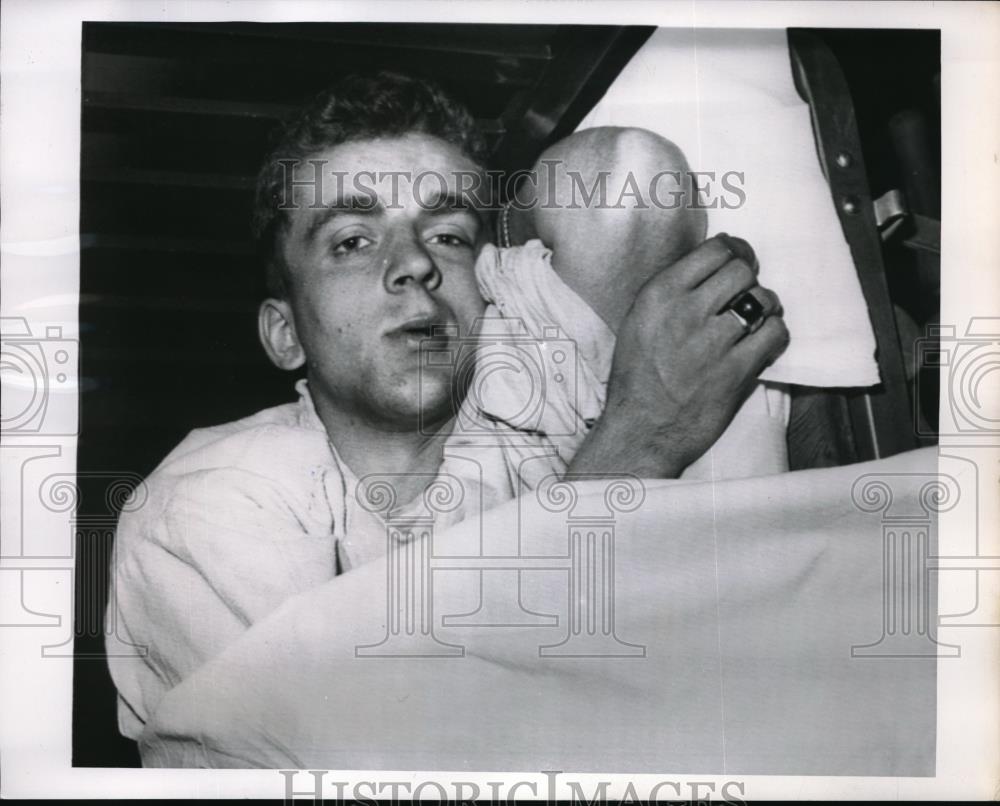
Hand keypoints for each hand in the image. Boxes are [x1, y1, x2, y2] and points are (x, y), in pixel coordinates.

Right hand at [569, 234, 788, 478]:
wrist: (640, 431)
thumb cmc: (637, 378)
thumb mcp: (639, 322)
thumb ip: (672, 292)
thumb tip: (712, 265)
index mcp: (658, 295)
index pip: (715, 249)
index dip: (735, 253)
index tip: (738, 265)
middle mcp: (684, 311)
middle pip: (742, 269)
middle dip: (749, 281)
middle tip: (745, 298)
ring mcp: (711, 342)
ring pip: (763, 299)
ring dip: (765, 308)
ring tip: (755, 323)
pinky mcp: (735, 371)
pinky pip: (775, 334)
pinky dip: (775, 336)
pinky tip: (762, 346)